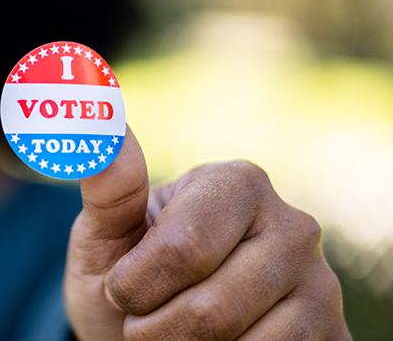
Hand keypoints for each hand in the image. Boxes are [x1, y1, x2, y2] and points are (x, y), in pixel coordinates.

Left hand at [62, 126, 349, 339]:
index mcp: (234, 183)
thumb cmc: (126, 278)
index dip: (136, 284)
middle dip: (156, 329)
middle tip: (143, 321)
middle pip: (210, 307)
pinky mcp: (332, 335)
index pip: (183, 247)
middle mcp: (291, 226)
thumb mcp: (105, 236)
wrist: (150, 336)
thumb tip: (105, 118)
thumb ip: (109, 187)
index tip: (120, 288)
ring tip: (173, 335)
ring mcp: (320, 284)